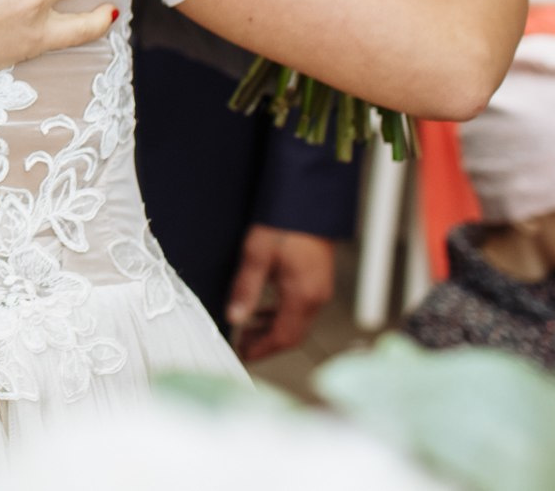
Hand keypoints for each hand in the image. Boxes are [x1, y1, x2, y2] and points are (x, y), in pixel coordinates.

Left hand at [227, 225, 335, 361]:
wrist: (309, 199)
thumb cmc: (283, 223)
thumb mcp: (257, 255)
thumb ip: (246, 289)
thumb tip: (234, 318)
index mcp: (303, 295)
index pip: (283, 338)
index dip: (262, 350)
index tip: (242, 355)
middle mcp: (317, 297)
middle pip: (293, 335)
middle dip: (266, 343)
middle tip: (241, 344)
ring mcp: (320, 289)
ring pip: (297, 322)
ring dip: (273, 329)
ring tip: (247, 329)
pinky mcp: (319, 280)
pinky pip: (301, 308)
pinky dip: (281, 315)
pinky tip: (264, 309)